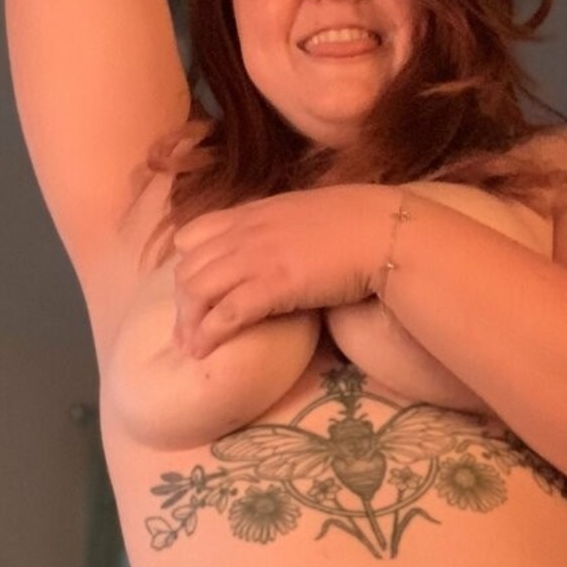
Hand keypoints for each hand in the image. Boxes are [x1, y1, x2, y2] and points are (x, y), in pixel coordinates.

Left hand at [171, 184, 395, 355]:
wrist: (384, 232)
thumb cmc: (361, 223)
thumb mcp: (308, 215)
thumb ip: (284, 227)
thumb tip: (285, 245)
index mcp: (253, 213)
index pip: (194, 234)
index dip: (188, 264)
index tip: (195, 292)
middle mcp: (245, 233)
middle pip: (188, 267)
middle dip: (182, 303)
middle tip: (186, 332)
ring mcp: (255, 258)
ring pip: (197, 290)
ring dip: (189, 323)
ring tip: (191, 348)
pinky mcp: (271, 286)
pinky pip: (225, 313)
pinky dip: (208, 334)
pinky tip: (203, 352)